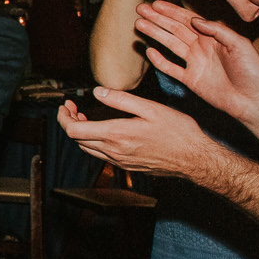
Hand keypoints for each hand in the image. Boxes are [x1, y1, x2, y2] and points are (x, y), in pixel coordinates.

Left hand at [57, 86, 215, 177]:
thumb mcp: (151, 108)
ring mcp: (120, 161)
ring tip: (84, 117)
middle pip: (77, 139)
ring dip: (80, 132)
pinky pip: (101, 155)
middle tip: (73, 107)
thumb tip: (97, 92)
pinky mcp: (127, 166)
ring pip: (87, 148)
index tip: (65, 105)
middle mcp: (114, 151)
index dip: (63, 117)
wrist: (195, 159)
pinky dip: (93, 141)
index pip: (73, 130)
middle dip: (70, 121)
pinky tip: (102, 131)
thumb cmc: (178, 131)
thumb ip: (121, 99)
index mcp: (116, 135)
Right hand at [134, 0, 258, 122]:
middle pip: (175, 29)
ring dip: (155, 34)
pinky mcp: (191, 80)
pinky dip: (159, 61)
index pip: (188, 20)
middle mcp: (201, 47)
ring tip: (139, 24)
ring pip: (170, 45)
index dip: (171, 11)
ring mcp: (194, 63)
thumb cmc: (252, 71)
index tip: (156, 4)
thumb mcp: (240, 45)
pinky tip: (149, 52)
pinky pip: (171, 69)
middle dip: (157, 18)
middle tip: (141, 9)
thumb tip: (195, 19)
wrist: (252, 100)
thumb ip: (218, 31)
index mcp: (213, 37)